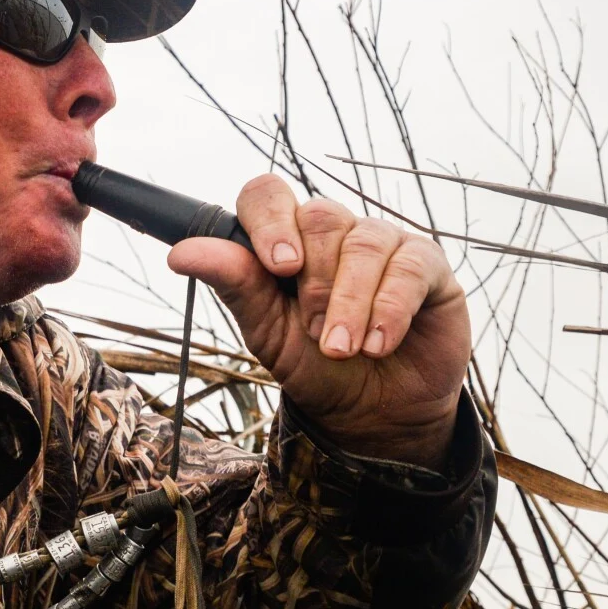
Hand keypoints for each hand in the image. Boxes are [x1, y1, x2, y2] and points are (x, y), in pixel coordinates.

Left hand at [166, 174, 470, 466]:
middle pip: (320, 217)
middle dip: (313, 282)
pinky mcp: (427, 266)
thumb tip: (180, 253)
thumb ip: (234, 285)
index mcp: (288, 238)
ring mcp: (384, 243)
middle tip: (315, 333)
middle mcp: (335, 232)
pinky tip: (379, 343)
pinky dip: (389, 308)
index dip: (270, 221)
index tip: (278, 267)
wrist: (373, 414)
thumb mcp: (267, 332)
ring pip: (364, 243)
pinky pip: (409, 267)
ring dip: (349, 303)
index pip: (268, 194)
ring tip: (343, 349)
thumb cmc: (316, 366)